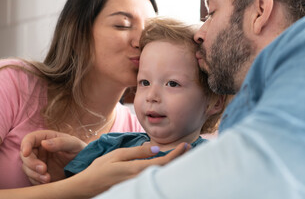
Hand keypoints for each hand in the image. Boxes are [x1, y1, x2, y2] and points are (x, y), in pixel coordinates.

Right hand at [20, 130, 86, 184]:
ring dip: (34, 174)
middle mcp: (40, 150)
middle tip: (44, 169)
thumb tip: (44, 143)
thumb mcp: (74, 145)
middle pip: (25, 155)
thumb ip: (61, 142)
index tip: (26, 153)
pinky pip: (32, 178)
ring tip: (48, 178)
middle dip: (31, 163)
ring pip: (27, 168)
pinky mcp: (40, 174)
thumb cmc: (81, 151)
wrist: (86, 167)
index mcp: (47, 138)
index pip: (30, 138)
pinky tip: (48, 182)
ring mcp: (39, 162)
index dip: (25, 144)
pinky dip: (37, 181)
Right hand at [70, 142, 190, 196]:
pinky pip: (153, 178)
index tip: (185, 145)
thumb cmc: (100, 169)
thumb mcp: (117, 155)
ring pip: (160, 175)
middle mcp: (140, 179)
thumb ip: (138, 152)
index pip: (164, 162)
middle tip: (188, 149)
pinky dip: (162, 170)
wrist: (87, 187)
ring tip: (180, 154)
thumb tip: (156, 148)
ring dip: (171, 165)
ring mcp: (138, 185)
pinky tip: (164, 165)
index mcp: (137, 170)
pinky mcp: (135, 187)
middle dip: (178, 160)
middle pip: (166, 170)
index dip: (177, 154)